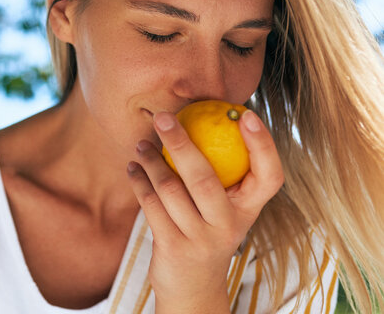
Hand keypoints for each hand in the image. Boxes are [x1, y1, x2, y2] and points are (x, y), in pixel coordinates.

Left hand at [126, 109, 283, 312]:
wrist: (194, 289)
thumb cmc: (209, 233)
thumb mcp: (225, 211)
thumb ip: (223, 177)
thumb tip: (203, 120)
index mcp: (248, 210)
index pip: (270, 177)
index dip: (263, 145)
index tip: (247, 114)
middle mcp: (229, 225)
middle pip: (205, 179)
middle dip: (180, 142)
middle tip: (163, 117)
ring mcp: (201, 239)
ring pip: (171, 190)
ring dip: (151, 162)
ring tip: (141, 143)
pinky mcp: (173, 247)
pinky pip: (152, 206)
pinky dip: (140, 182)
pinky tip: (133, 167)